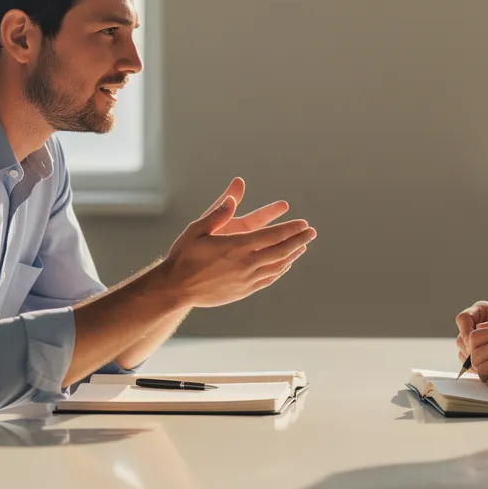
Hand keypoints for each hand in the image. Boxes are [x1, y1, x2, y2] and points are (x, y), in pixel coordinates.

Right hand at [160, 177, 315, 307]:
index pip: (273, 236)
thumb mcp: (197, 230)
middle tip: (312, 233)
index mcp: (237, 246)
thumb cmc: (184, 255)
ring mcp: (247, 279)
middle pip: (281, 251)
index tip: (304, 224)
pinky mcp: (244, 290)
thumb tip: (232, 197)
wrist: (176, 288)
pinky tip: (285, 264)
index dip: (291, 230)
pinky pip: (268, 279)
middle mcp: (246, 263)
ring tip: (302, 247)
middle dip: (299, 240)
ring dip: (292, 255)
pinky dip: (280, 270)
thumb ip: (217, 214)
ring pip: (277, 266)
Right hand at [454, 301, 487, 362]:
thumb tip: (478, 329)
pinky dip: (473, 364)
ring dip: (472, 357)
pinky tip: (486, 366)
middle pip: (461, 336)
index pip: (463, 318)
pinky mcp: (473, 351)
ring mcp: (472, 339)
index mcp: (480, 311)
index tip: (474, 341)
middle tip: (483, 356)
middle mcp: (473, 324)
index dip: (466, 331)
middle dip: (470, 348)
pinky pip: (465, 358)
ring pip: (462, 349)